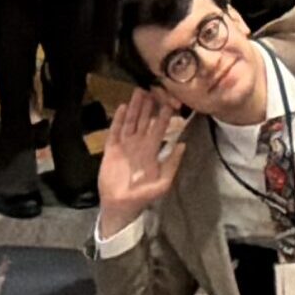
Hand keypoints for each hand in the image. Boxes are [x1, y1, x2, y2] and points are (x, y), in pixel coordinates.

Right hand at [96, 86, 188, 238]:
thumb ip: (172, 164)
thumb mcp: (162, 183)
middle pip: (144, 120)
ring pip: (130, 122)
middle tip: (152, 87)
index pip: (160, 128)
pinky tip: (121, 107)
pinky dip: (118, 119)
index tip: (169, 99)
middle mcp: (139, 144)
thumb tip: (183, 145)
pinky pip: (114, 131)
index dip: (164, 114)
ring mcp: (125, 146)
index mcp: (152, 151)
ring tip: (137, 91)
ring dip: (134, 107)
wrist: (120, 206)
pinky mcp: (111, 149)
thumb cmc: (143, 197)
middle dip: (148, 105)